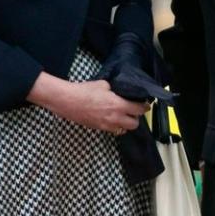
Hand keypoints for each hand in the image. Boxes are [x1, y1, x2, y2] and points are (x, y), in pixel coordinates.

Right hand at [28, 73, 149, 133]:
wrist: (68, 101)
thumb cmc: (85, 90)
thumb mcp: (104, 84)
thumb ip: (116, 90)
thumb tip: (121, 91)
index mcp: (118, 105)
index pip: (139, 110)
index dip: (145, 107)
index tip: (146, 104)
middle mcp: (114, 118)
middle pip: (134, 124)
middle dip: (137, 118)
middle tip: (135, 110)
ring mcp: (106, 125)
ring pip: (124, 130)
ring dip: (126, 124)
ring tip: (124, 116)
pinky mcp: (98, 128)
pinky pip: (113, 131)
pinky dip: (116, 127)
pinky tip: (113, 119)